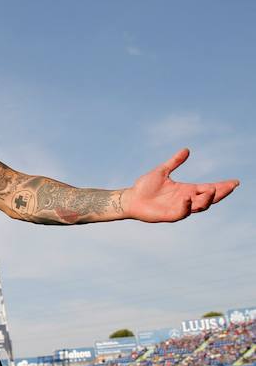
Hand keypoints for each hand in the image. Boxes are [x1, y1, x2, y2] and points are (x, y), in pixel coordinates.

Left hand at [125, 149, 239, 221]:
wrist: (130, 198)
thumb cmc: (145, 186)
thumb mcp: (162, 171)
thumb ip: (174, 162)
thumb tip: (187, 150)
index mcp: (186, 190)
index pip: (208, 188)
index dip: (222, 186)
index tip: (235, 182)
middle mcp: (186, 200)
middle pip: (209, 198)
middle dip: (221, 193)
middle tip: (231, 186)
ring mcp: (179, 208)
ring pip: (199, 207)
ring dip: (206, 199)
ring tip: (211, 190)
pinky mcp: (169, 215)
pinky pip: (182, 213)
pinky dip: (186, 206)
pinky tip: (187, 198)